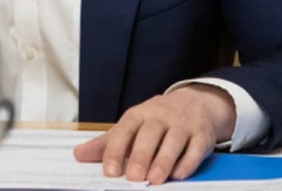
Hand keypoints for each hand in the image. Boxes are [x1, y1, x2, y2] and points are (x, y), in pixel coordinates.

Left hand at [72, 83, 235, 184]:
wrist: (194, 103)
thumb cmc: (156, 120)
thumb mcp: (131, 127)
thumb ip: (107, 143)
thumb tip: (79, 154)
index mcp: (139, 115)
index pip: (124, 130)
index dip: (115, 151)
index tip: (109, 171)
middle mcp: (161, 117)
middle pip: (150, 134)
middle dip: (141, 156)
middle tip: (134, 177)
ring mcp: (183, 124)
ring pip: (174, 141)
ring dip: (164, 161)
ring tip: (154, 179)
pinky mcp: (202, 135)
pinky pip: (196, 148)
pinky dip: (188, 162)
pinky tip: (178, 174)